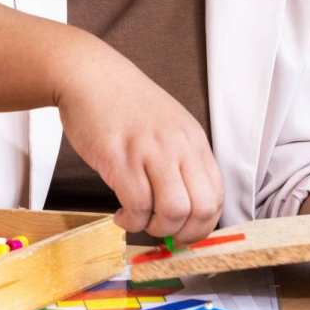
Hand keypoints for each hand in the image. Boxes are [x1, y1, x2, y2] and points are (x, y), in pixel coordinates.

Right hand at [55, 40, 223, 242]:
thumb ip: (181, 159)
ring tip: (139, 220)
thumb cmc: (127, 105)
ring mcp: (151, 151)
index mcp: (194, 140)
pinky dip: (131, 221)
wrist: (91, 76)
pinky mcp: (120, 158)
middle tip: (164, 233)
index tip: (185, 232)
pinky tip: (121, 213)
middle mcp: (179, 145)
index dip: (204, 224)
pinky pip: (137, 206)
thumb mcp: (169, 126)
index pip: (217, 194)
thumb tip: (186, 207)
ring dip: (155, 229)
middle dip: (185, 233)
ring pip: (173, 211)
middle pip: (203, 207)